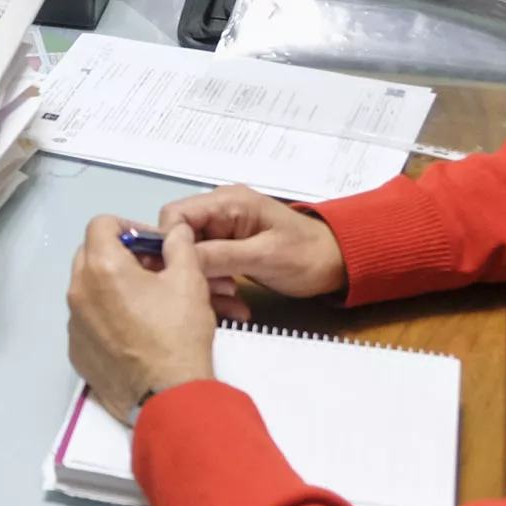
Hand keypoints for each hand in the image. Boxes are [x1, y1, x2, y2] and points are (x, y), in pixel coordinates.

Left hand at [66, 218, 218, 418]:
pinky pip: (86, 320)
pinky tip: (132, 332)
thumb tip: (175, 231)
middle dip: (119, 255)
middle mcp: (78, 292)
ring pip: (87, 288)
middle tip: (151, 271)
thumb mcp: (189, 281)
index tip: (152, 246)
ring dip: (111, 285)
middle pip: (89, 254)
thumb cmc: (178, 336)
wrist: (167, 397)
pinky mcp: (76, 351)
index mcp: (102, 267)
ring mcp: (73, 324)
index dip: (129, 228)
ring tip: (144, 302)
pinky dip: (104, 316)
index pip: (101, 224)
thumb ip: (179, 245)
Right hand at [156, 186, 346, 321]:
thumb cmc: (308, 254)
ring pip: (191, 259)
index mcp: (228, 202)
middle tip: (211, 294)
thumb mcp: (264, 257)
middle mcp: (220, 212)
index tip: (177, 273)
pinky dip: (215, 288)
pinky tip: (234, 303)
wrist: (337, 264)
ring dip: (205, 284)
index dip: (168, 244)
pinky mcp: (228, 250)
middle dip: (191, 270)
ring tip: (230, 300)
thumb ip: (220, 256)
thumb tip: (179, 258)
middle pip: (180, 240)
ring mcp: (223, 232)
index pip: (174, 216)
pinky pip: (207, 269)